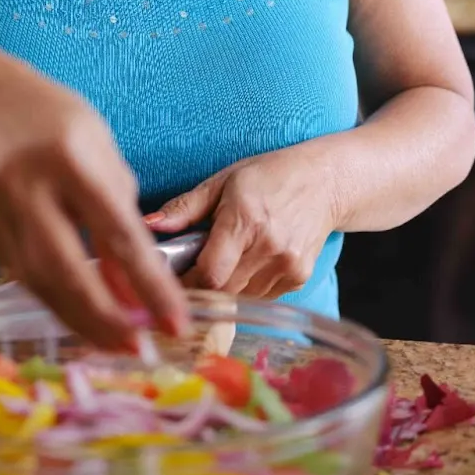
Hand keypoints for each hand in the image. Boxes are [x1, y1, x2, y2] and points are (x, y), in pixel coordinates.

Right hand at [0, 77, 188, 349]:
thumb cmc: (58, 126)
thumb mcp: (102, 157)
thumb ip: (122, 223)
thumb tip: (136, 298)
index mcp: (68, 158)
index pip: (117, 233)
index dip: (149, 285)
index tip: (175, 324)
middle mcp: (23, 185)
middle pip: (65, 270)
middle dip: (105, 319)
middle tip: (137, 349)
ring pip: (39, 283)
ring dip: (79, 319)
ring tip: (114, 342)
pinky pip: (19, 275)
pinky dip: (51, 295)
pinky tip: (74, 307)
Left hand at [147, 144, 338, 299]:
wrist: (325, 182)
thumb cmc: (269, 176)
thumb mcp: (223, 181)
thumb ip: (185, 207)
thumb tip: (149, 224)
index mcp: (245, 219)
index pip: (210, 273)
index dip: (187, 282)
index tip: (172, 277)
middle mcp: (269, 247)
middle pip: (223, 291)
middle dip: (200, 287)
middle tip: (189, 273)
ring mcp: (287, 266)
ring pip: (240, 298)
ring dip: (223, 289)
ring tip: (220, 263)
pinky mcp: (299, 279)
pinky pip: (261, 297)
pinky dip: (246, 289)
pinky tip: (246, 264)